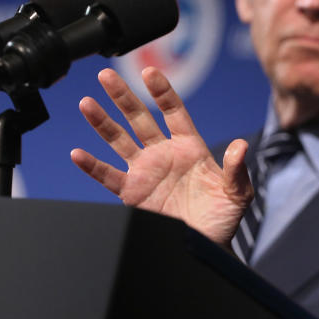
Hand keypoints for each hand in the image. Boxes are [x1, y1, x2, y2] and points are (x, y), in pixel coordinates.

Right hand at [70, 67, 251, 248]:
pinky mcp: (132, 193)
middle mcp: (164, 154)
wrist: (204, 246)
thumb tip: (241, 145)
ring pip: (119, 141)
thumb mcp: (237, 193)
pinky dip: (92, 166)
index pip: (173, 112)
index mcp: (190, 148)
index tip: (149, 71)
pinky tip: (78, 153)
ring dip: (102, 123)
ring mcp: (145, 172)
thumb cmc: (223, 218)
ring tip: (86, 103)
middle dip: (123, 97)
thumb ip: (237, 169)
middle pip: (139, 119)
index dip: (161, 91)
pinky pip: (108, 176)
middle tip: (106, 76)